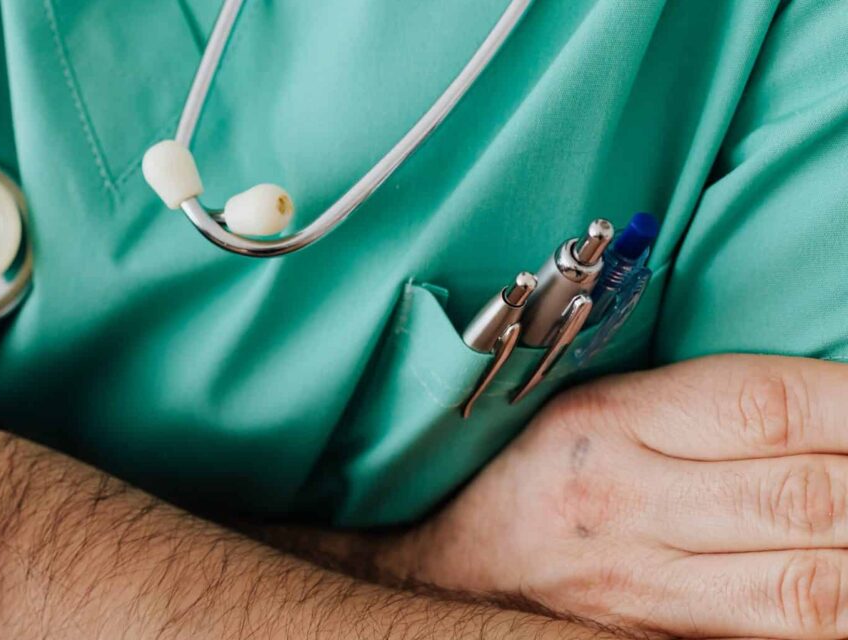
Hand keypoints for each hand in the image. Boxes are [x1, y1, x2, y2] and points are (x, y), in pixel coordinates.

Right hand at [380, 354, 847, 637]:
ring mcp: (646, 588)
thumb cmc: (536, 477)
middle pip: (806, 495)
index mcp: (609, 421)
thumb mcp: (596, 409)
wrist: (446, 573)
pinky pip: (781, 634)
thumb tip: (837, 410)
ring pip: (811, 586)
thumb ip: (708, 408)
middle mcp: (626, 503)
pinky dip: (834, 616)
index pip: (766, 404)